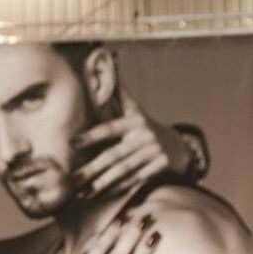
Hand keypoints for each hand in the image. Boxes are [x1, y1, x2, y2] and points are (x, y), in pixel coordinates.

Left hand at [70, 94, 194, 199]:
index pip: (109, 129)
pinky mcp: (160, 167)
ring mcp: (153, 153)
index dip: (91, 136)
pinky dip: (118, 188)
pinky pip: (135, 180)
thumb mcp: (135, 109)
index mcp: (134, 121)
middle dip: (92, 169)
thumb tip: (109, 58)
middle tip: (73, 180)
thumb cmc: (147, 127)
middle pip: (114, 155)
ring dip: (102, 183)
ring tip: (83, 193)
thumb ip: (119, 91)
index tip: (73, 144)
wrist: (179, 146)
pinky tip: (102, 195)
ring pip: (123, 170)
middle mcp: (144, 136)